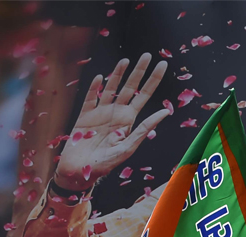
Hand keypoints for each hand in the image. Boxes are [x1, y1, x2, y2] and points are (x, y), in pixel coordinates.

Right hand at [55, 56, 170, 191]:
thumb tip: (166, 111)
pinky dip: (94, 87)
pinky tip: (100, 77)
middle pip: (130, 87)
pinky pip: (90, 97)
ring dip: (118, 74)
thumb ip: (145, 128)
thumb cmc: (105, 165)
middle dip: (139, 71)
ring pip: (111, 88)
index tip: (163, 65)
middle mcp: (116, 113)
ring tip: (126, 60)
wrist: (79, 172)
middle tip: (148, 55)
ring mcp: (100, 112)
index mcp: (129, 121)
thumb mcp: (128, 148)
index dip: (153, 81)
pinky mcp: (84, 115)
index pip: (144, 96)